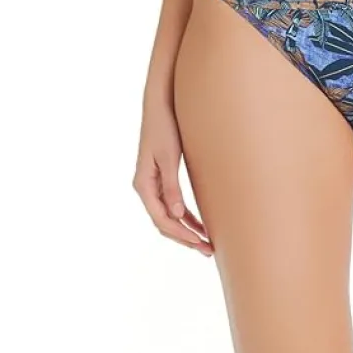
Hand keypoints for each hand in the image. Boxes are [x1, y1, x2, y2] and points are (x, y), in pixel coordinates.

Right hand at [132, 96, 213, 256]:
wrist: (161, 103)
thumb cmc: (165, 127)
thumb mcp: (169, 157)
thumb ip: (171, 186)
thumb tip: (176, 215)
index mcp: (143, 185)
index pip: (161, 219)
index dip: (181, 234)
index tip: (200, 243)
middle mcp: (145, 187)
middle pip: (164, 222)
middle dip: (185, 237)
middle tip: (208, 250)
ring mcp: (152, 182)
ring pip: (168, 215)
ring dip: (186, 229)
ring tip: (207, 242)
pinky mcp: (161, 175)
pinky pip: (171, 203)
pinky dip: (185, 215)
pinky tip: (199, 222)